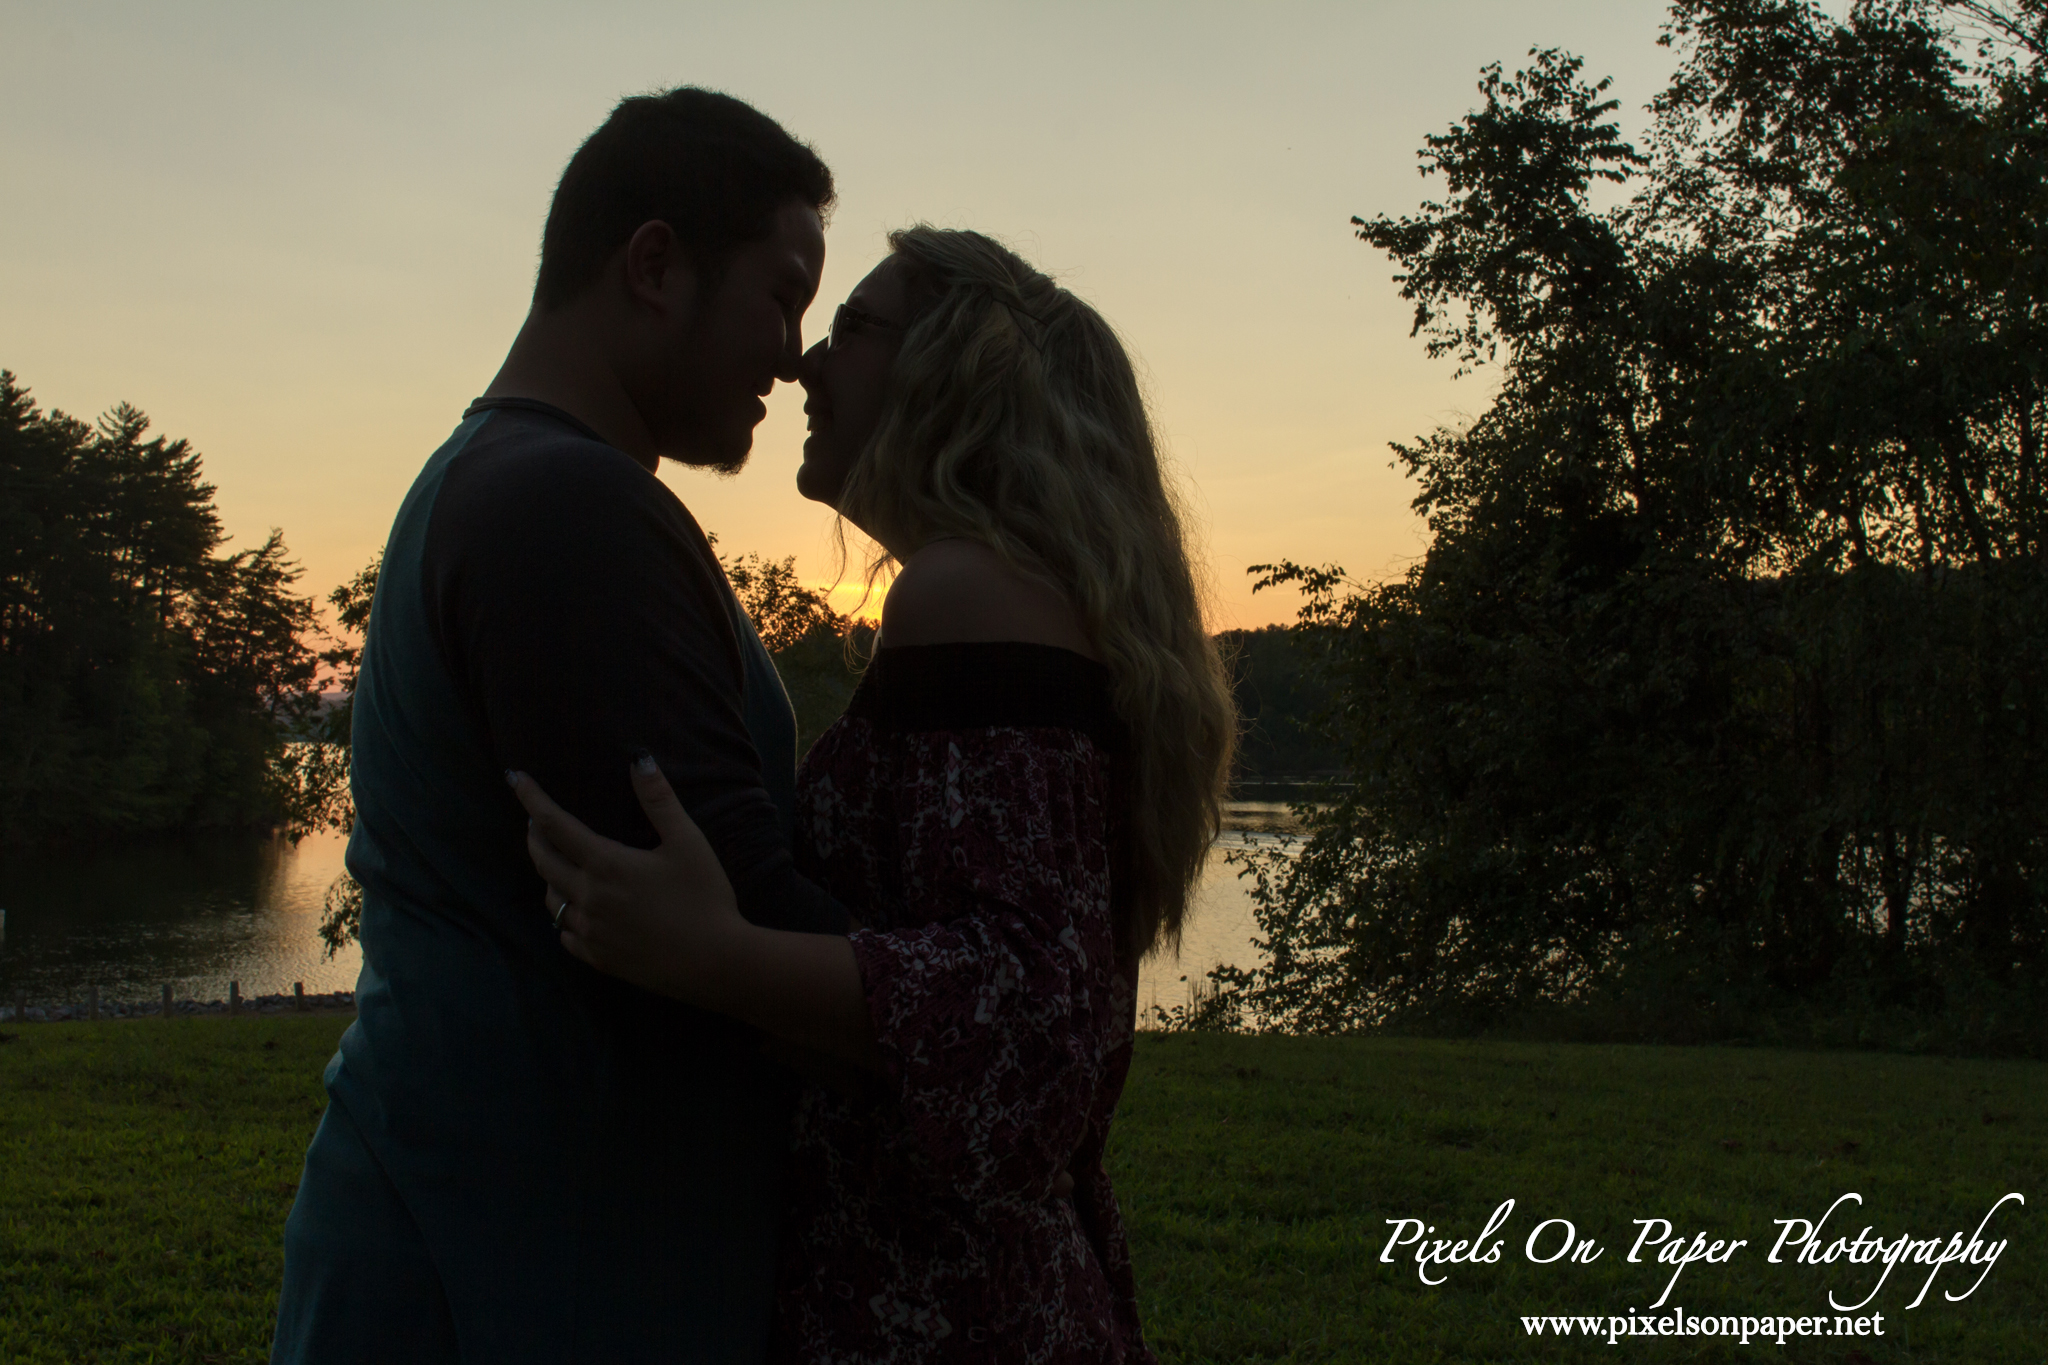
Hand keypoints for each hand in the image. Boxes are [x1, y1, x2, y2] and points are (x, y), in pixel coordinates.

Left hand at [507, 757, 749, 1007]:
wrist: (715, 962)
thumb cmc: (705, 898)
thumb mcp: (688, 842)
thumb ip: (659, 801)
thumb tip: (638, 759)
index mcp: (606, 864)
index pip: (555, 824)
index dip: (532, 799)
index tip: (515, 778)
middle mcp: (589, 897)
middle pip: (543, 861)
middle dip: (534, 836)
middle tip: (534, 821)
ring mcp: (590, 931)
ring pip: (552, 899)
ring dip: (548, 876)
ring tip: (557, 864)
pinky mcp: (598, 958)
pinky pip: (566, 934)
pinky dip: (565, 917)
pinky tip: (577, 912)